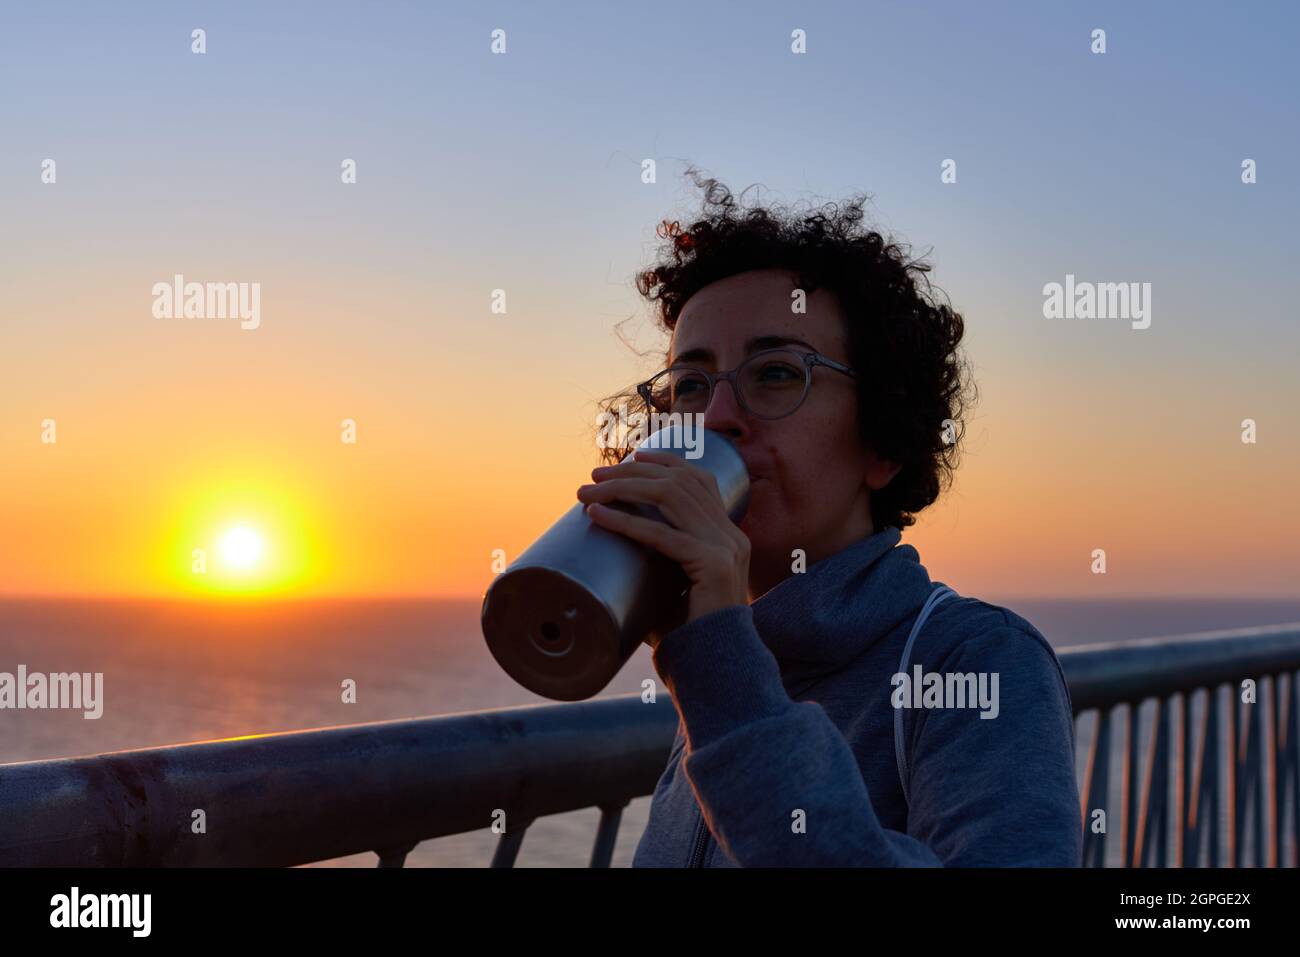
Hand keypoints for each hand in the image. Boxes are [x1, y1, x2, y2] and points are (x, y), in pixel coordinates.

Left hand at [576, 450, 750, 629]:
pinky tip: (598, 516)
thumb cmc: (687, 633)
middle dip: (632, 472)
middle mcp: (731, 535)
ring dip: (622, 489)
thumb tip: (605, 550)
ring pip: (670, 497)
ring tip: (587, 492)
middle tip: (593, 476)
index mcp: (728, 535)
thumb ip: (653, 564)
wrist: (714, 668)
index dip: (664, 461)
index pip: (699, 479)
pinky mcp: (712, 566)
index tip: (629, 458)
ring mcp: (725, 548)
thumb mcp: (672, 587)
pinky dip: (625, 522)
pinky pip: (662, 536)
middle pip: (680, 481)